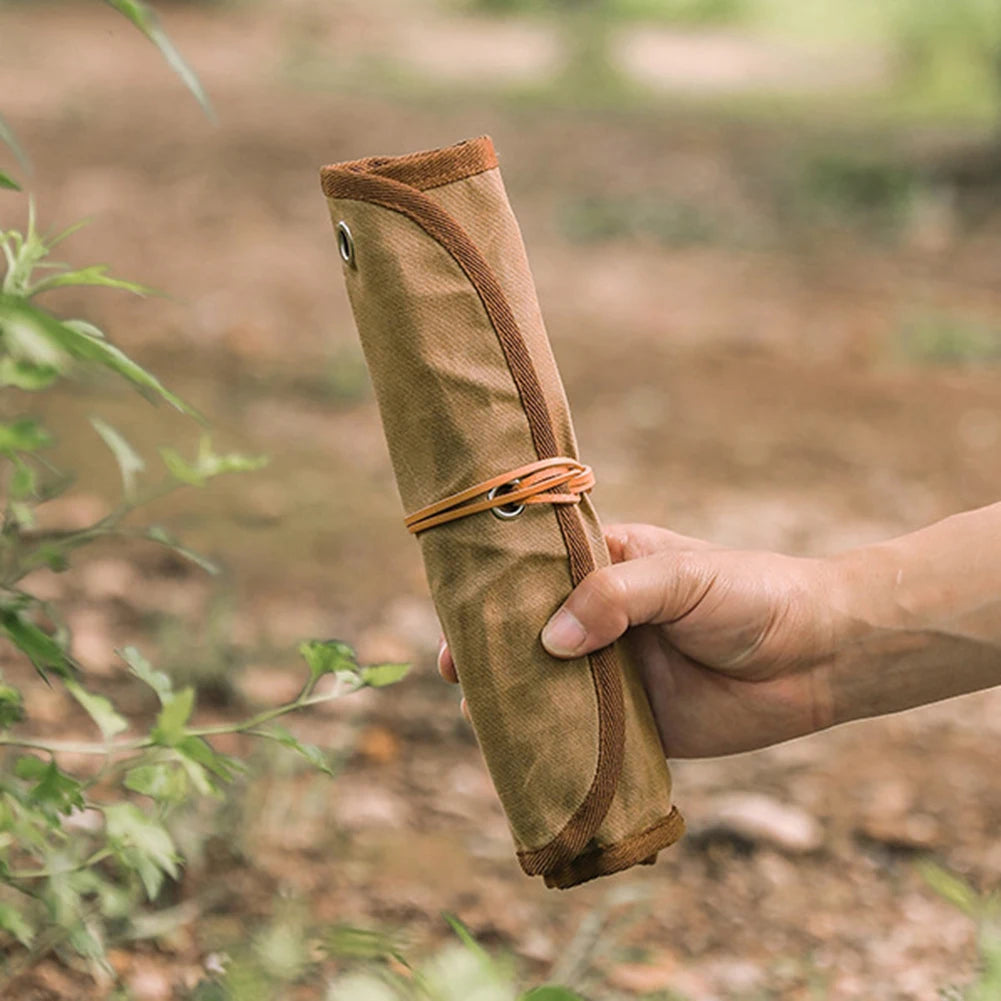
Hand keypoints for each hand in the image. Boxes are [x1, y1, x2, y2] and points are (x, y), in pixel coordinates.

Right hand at [439, 523, 841, 757]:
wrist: (819, 656)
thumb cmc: (753, 593)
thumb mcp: (680, 577)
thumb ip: (615, 598)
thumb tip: (550, 642)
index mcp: (608, 564)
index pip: (536, 570)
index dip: (495, 588)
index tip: (458, 607)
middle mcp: (603, 617)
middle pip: (531, 629)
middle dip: (492, 647)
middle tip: (455, 668)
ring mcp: (615, 671)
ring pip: (549, 683)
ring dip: (515, 696)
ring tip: (475, 710)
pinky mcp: (634, 723)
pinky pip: (582, 732)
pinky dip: (552, 741)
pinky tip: (519, 750)